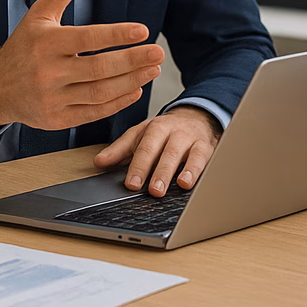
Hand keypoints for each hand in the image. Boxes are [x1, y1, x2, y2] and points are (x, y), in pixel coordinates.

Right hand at [0, 0, 164, 130]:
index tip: (143, 30)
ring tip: (153, 69)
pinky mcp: (56, 119)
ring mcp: (52, 98)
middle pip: (98, 68)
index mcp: (46, 43)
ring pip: (99, 92)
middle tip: (158, 52)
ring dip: (131, 81)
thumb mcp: (37, 17)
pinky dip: (117, 103)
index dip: (116, 35)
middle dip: (132, 60)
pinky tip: (136, 89)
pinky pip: (93, 113)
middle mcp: (48, 72)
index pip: (87, 38)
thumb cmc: (22, 47)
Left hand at [92, 106, 221, 194]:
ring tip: (180, 185)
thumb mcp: (140, 135)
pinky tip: (192, 182)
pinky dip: (198, 170)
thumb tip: (98, 162)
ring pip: (187, 154)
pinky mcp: (207, 147)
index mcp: (153, 128)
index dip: (138, 167)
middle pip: (166, 151)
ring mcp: (191, 139)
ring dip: (184, 170)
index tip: (132, 184)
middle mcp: (173, 132)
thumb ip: (120, 150)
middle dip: (160, 171)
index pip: (144, 148)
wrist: (196, 116)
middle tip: (153, 190)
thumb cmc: (165, 131)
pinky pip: (204, 158)